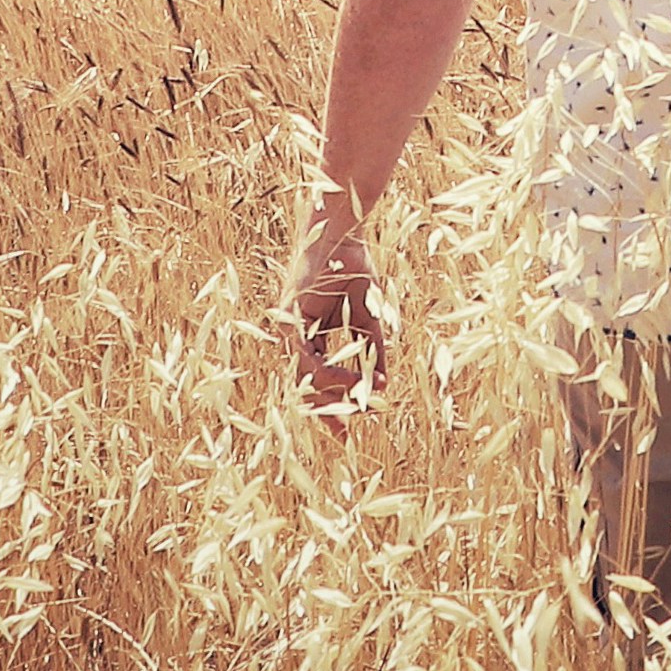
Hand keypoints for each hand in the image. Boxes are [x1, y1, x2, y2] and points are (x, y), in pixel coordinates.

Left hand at [295, 228, 381, 418]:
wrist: (343, 235)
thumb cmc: (353, 269)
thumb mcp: (367, 319)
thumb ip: (371, 351)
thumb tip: (382, 386)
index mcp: (310, 335)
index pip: (317, 379)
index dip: (333, 404)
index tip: (350, 429)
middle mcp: (295, 336)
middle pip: (305, 385)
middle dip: (325, 411)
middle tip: (345, 435)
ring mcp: (288, 328)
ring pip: (305, 376)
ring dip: (334, 393)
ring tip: (362, 403)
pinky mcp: (289, 319)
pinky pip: (308, 357)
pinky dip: (330, 373)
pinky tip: (353, 382)